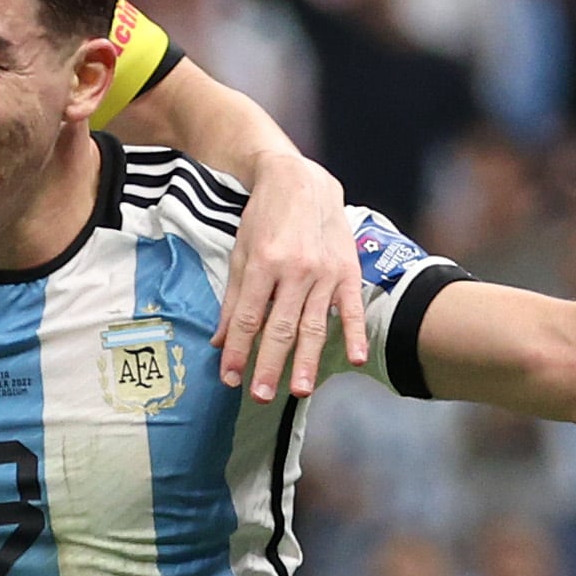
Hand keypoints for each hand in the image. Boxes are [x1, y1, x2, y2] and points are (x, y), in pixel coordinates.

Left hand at [213, 157, 367, 400]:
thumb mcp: (240, 252)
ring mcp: (324, 272)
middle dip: (270, 365)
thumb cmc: (265, 217)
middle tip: (261, 396)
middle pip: (280, 327)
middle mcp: (295, 269)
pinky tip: (356, 358)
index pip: (247, 318)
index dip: (238, 351)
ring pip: (314, 324)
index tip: (230, 378)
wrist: (301, 180)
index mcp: (263, 263)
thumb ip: (232, 298)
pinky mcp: (347, 270)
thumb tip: (219, 341)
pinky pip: (352, 307)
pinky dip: (355, 333)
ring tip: (299, 391)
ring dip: (307, 360)